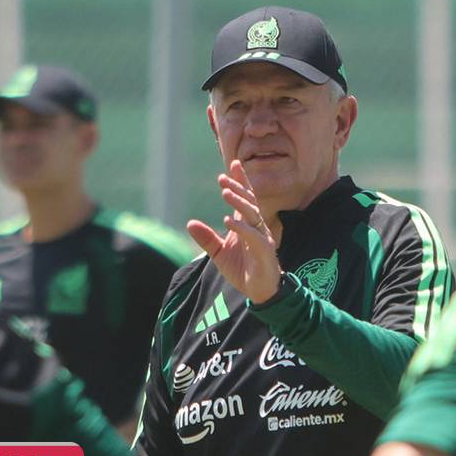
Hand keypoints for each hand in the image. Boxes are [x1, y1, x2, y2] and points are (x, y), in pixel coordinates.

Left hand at [187, 160, 280, 303]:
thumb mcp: (219, 253)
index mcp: (247, 224)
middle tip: (223, 179)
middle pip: (249, 202)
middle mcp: (257, 227)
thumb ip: (207, 238)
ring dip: (239, 203)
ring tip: (225, 193)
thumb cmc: (243, 269)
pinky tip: (229, 221)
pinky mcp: (264, 251)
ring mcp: (262, 238)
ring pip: (252, 215)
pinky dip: (242, 228)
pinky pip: (254, 236)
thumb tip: (190, 223)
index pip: (246, 198)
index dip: (240, 181)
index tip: (233, 164)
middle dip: (237, 188)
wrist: (259, 291)